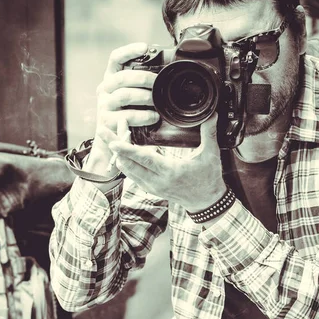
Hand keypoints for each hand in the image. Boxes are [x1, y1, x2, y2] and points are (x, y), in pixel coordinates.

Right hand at [85, 42, 159, 176]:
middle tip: (158, 83)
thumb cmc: (128, 116)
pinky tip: (154, 117)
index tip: (145, 47)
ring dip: (144, 98)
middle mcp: (104, 90)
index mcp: (110, 79)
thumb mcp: (132, 98)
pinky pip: (126, 116)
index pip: (115, 59)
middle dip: (143, 78)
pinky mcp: (106, 122)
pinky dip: (143, 116)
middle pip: (122, 77)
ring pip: (124, 96)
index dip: (129, 51)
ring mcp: (104, 106)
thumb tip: (165, 76)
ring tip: (157, 103)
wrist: (112, 142)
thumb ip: (141, 87)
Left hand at [106, 113, 226, 212]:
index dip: (126, 150)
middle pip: (128, 163)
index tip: (112, 141)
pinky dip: (125, 162)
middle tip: (107, 128)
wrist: (206, 203)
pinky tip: (123, 150)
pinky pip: (132, 175)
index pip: (143, 159)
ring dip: (119, 153)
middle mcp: (157, 181)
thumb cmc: (208, 180)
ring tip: (115, 135)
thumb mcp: (210, 156)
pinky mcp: (150, 188)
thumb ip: (209, 133)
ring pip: (127, 170)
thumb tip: (212, 114)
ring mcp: (152, 186)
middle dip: (115, 146)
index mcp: (170, 171)